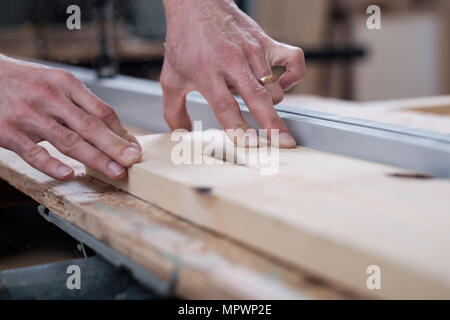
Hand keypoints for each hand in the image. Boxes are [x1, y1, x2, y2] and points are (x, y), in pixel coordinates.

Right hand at [0, 55, 140, 179]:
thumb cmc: (26, 82)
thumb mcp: (56, 82)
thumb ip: (82, 104)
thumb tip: (115, 130)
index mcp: (66, 83)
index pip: (101, 110)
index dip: (121, 131)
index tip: (134, 148)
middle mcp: (50, 98)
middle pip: (90, 125)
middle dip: (114, 146)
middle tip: (132, 161)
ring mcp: (29, 116)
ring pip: (68, 140)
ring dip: (95, 158)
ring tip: (114, 172)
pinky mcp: (8, 132)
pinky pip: (34, 153)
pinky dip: (52, 165)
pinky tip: (68, 174)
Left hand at [161, 0, 304, 147]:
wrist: (196, 5)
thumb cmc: (185, 43)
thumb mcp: (171, 78)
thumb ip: (174, 111)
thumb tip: (182, 134)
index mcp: (207, 73)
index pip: (225, 106)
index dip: (239, 127)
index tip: (251, 144)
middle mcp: (232, 62)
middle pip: (258, 98)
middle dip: (272, 124)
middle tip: (284, 144)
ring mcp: (253, 51)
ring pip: (275, 89)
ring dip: (271, 105)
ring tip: (257, 102)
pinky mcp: (267, 42)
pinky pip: (295, 61)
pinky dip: (294, 76)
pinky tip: (281, 84)